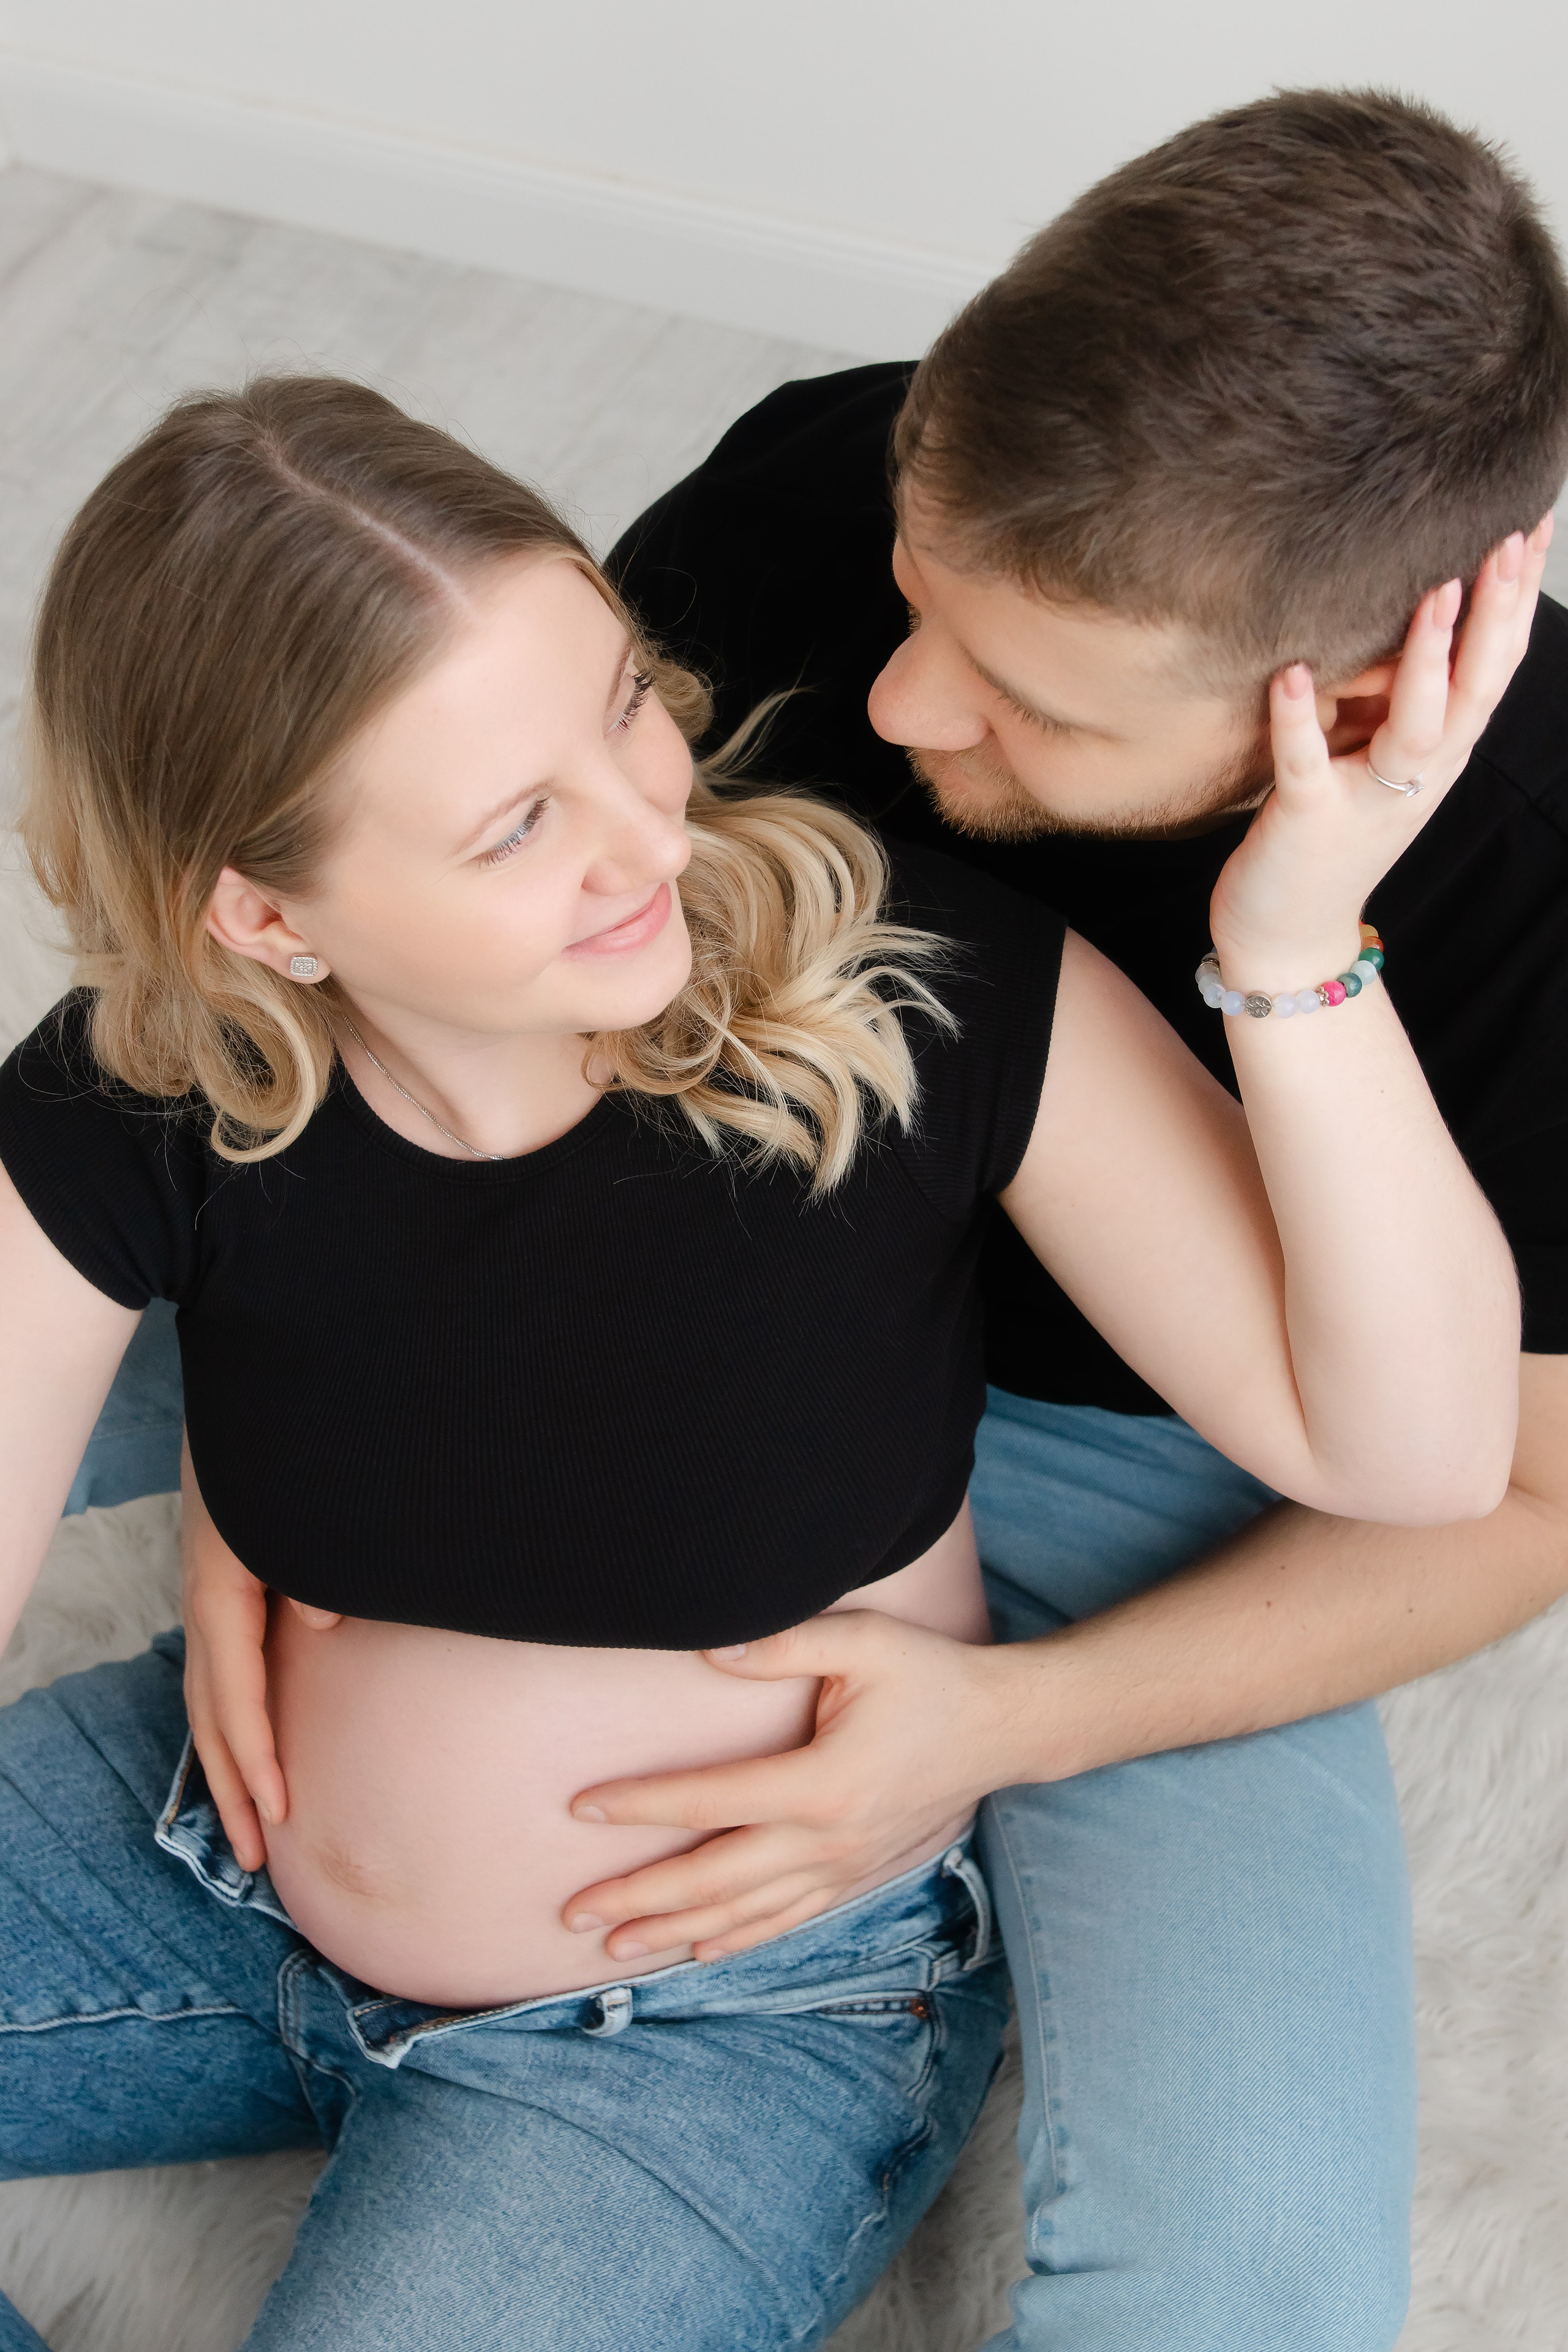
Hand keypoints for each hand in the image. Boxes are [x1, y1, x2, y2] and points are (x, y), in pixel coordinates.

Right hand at [179, 1440, 338, 1869]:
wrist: (270, 1368)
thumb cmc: (294, 1435)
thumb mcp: (309, 1493)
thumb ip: (320, 1560)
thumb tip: (320, 1625)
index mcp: (225, 1577)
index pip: (235, 1686)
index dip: (255, 1754)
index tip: (280, 1813)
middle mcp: (211, 1588)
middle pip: (213, 1707)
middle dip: (232, 1785)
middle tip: (254, 1859)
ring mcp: (215, 1583)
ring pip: (212, 1690)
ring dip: (229, 1761)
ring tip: (253, 1826)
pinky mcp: (229, 1574)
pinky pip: (226, 1661)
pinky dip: (235, 1714)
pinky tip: (255, 1742)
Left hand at [562, 1610, 1030, 1962]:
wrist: (1002, 1728)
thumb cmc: (930, 1677)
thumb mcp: (865, 1643)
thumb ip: (784, 1643)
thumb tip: (706, 1650)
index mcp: (821, 1784)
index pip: (709, 1801)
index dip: (641, 1804)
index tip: (580, 1807)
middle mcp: (826, 1840)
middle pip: (712, 1878)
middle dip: (637, 1897)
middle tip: (570, 1911)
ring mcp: (841, 1868)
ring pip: (742, 1912)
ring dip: (673, 1931)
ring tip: (610, 1949)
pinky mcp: (854, 1875)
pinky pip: (785, 1919)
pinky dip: (736, 1938)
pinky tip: (697, 1949)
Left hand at [1209, 518, 1551, 983]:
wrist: (1288, 938)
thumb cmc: (1327, 837)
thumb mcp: (1376, 759)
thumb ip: (1393, 699)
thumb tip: (1405, 613)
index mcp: (1440, 754)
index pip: (1493, 667)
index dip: (1516, 601)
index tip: (1531, 525)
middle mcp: (1420, 775)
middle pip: (1475, 688)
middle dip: (1495, 614)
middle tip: (1508, 538)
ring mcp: (1368, 799)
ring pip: (1415, 725)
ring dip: (1427, 659)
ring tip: (1435, 591)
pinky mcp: (1307, 820)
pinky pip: (1307, 765)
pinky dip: (1299, 718)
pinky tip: (1292, 673)